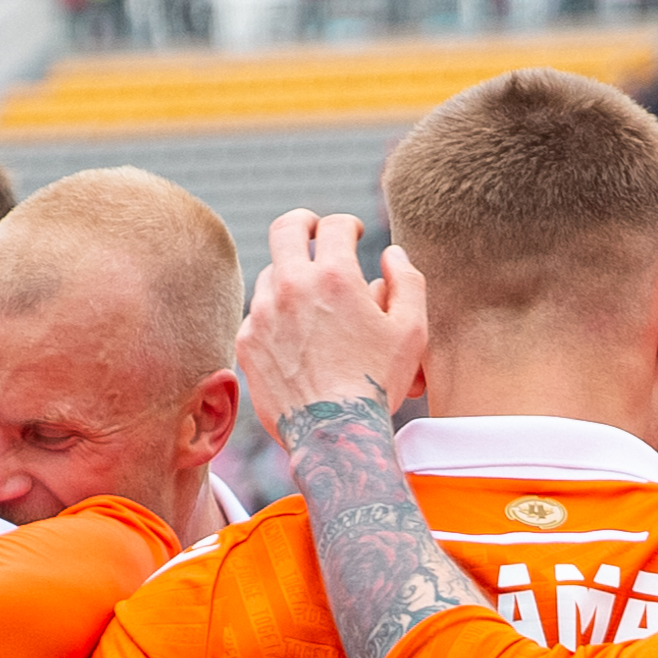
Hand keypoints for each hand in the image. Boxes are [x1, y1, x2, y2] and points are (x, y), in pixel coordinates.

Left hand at [236, 210, 426, 449]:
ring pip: (271, 273)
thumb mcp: (412, 331)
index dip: (348, 225)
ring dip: (291, 276)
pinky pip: (258, 313)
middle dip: (304, 222)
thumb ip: (407, 282)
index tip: (352, 233)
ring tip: (312, 299)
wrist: (333, 434)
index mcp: (335, 277)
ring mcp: (263, 313)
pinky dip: (275, 314)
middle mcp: (292, 287)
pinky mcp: (246, 341)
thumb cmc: (377, 384)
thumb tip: (392, 254)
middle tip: (315, 231)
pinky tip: (295, 336)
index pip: (334, 226)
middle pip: (286, 228)